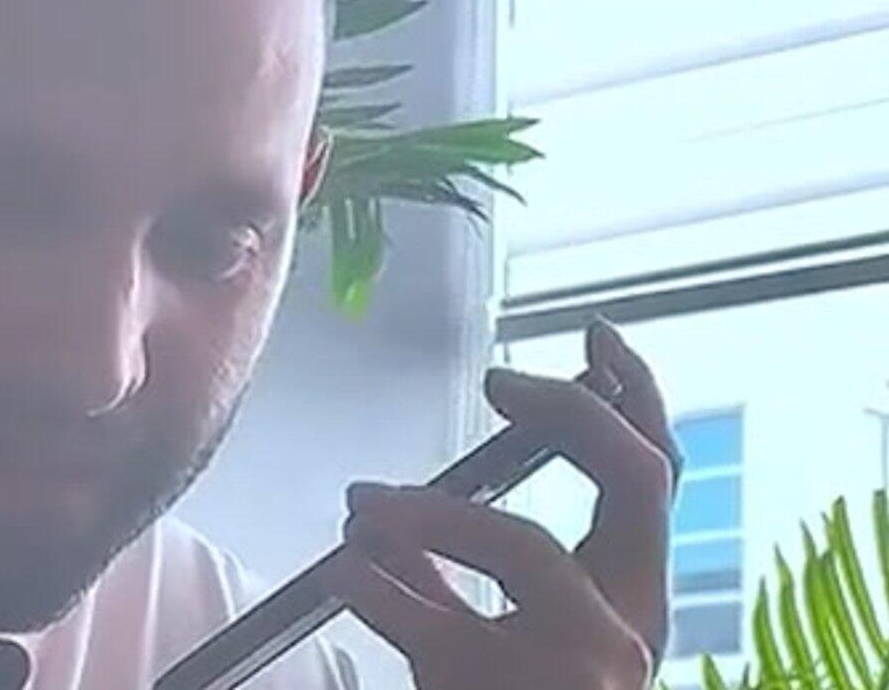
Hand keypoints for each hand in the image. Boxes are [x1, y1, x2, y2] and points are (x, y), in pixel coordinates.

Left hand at [327, 319, 680, 689]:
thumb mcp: (484, 647)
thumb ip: (448, 580)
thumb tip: (382, 518)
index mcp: (627, 605)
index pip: (656, 480)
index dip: (635, 400)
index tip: (596, 344)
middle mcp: (627, 629)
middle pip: (636, 480)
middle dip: (571, 413)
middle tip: (501, 381)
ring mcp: (584, 665)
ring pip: (522, 543)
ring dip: (431, 512)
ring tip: (367, 507)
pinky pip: (434, 617)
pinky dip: (376, 584)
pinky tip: (344, 571)